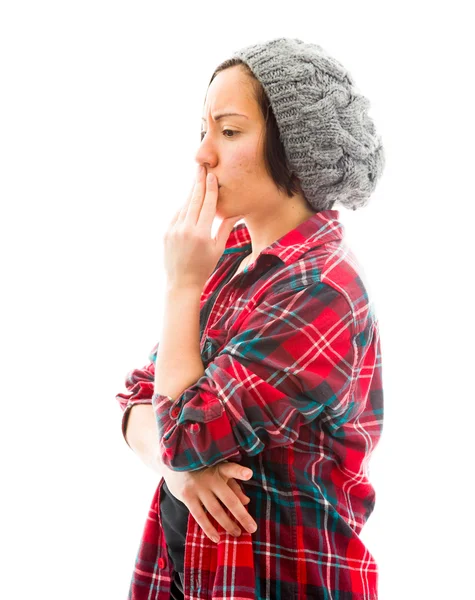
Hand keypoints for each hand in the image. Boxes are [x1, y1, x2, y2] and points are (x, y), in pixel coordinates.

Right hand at [162, 461, 256, 542]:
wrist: (175, 464)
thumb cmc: (203, 469)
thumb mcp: (219, 472)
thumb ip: (233, 485)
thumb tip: (246, 501)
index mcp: (220, 468)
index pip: (231, 469)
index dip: (239, 471)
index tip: (249, 474)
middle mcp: (209, 478)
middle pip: (228, 499)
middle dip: (242, 515)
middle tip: (252, 528)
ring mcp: (197, 487)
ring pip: (215, 510)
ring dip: (227, 524)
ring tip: (237, 534)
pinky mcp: (186, 496)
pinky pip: (199, 516)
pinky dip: (208, 528)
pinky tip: (216, 538)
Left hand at [163, 165, 242, 288]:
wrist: (182, 282)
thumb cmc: (204, 266)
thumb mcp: (218, 248)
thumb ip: (226, 228)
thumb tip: (236, 211)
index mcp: (201, 233)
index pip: (207, 205)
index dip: (210, 188)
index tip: (212, 175)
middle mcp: (186, 229)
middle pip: (194, 200)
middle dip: (198, 182)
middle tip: (201, 167)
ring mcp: (174, 230)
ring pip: (185, 206)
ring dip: (191, 193)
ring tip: (196, 179)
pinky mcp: (167, 232)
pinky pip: (177, 215)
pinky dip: (184, 207)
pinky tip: (190, 200)